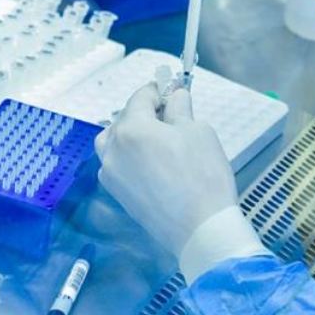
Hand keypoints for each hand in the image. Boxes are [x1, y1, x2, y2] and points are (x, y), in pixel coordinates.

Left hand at [96, 84, 267, 281]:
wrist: (200, 228)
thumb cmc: (202, 176)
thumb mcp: (198, 132)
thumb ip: (181, 109)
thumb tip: (175, 95)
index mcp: (131, 130)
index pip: (140, 97)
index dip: (158, 88)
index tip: (173, 86)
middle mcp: (113, 150)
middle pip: (124, 119)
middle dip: (145, 111)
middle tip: (172, 111)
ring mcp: (112, 175)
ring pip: (114, 142)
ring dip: (133, 133)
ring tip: (160, 137)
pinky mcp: (118, 194)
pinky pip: (119, 164)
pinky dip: (132, 155)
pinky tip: (155, 162)